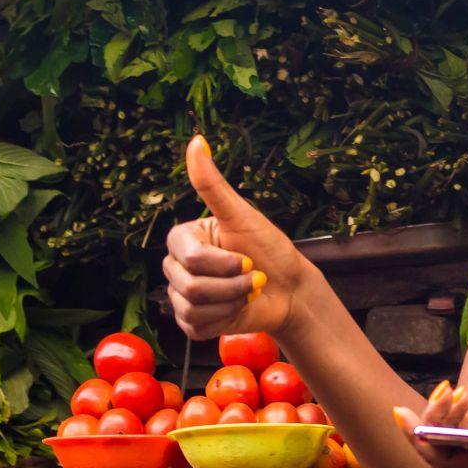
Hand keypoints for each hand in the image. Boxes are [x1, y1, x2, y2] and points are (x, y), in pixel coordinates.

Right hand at [163, 134, 312, 337]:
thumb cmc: (270, 249)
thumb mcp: (243, 215)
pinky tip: (237, 309)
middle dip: (232, 285)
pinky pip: (196, 326)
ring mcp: (182, 295)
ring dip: (231, 302)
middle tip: (252, 277)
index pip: (188, 256)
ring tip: (247, 292)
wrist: (289, 290)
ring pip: (192, 307)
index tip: (246, 257)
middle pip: (189, 285)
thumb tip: (197, 141)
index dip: (221, 263)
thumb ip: (213, 184)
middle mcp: (178, 266)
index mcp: (185, 237)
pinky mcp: (191, 322)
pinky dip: (224, 320)